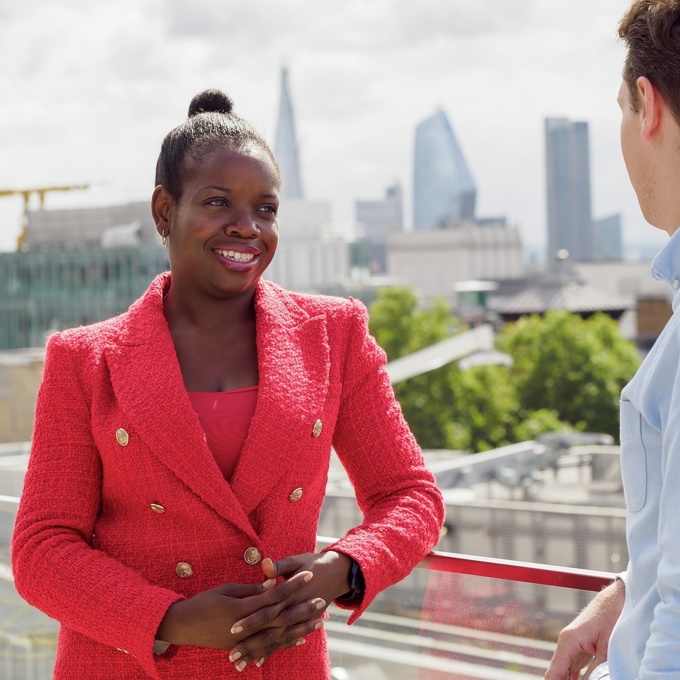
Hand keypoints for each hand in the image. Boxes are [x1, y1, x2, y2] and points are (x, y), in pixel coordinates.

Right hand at [156, 570, 322, 650]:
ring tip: (318, 622)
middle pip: (281, 617)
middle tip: (321, 600)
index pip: (274, 594)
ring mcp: (245, 639)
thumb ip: (250, 590)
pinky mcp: (242, 647)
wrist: (183, 626)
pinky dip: (285, 643)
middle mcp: (248, 625)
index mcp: (244, 607)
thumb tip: (271, 584)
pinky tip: (299, 640)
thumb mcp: (226, 590)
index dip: (292, 584)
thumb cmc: (203, 602)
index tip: (308, 574)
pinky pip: (268, 647)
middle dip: (303, 608)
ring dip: (300, 628)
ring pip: (278, 635)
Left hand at [226, 551, 353, 671]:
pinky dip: (273, 651)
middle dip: (250, 643)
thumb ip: (279, 566)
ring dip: (258, 653)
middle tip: (231, 654)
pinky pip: (286, 641)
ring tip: (239, 664)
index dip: (251, 619)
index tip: (233, 628)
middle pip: (269, 631)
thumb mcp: (296, 561)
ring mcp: (299, 620)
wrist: (336, 573)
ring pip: (276, 641)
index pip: (267, 610)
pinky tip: (258, 661)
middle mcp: (294, 610)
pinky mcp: (302, 624)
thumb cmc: (312, 564)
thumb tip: (265, 564)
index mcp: (290, 594)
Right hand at [545, 579, 624, 679]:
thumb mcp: (607, 649)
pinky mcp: (580, 647)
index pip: (553, 673)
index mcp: (568, 641)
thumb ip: (596, 671)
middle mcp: (566, 643)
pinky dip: (574, 679)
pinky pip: (572, 667)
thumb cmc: (612, 618)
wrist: (617, 600)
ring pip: (563, 671)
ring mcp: (571, 645)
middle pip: (556, 674)